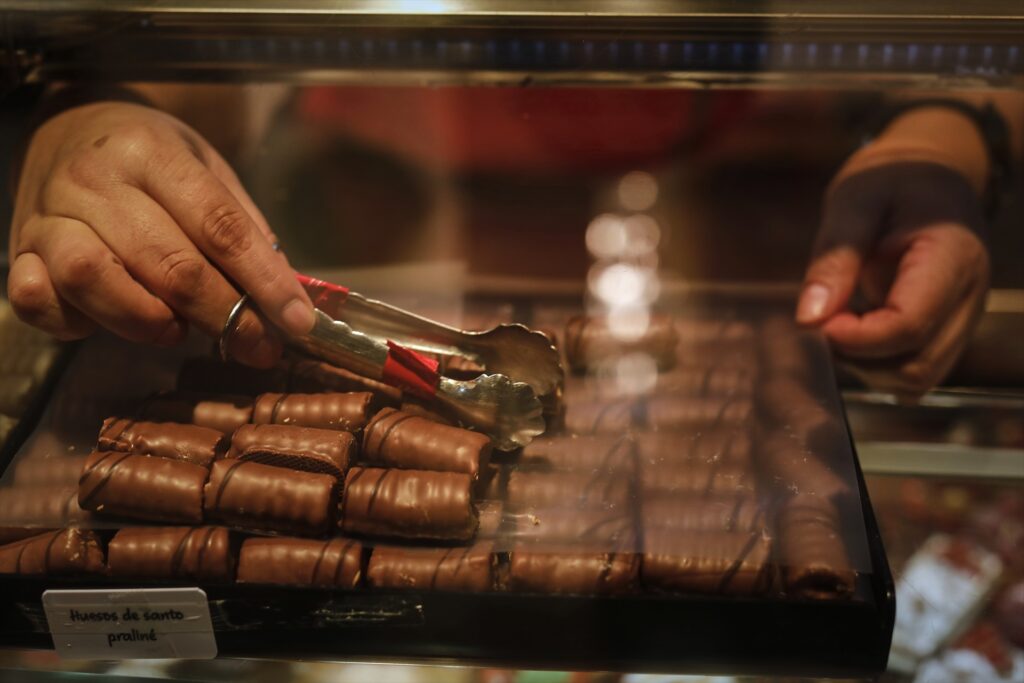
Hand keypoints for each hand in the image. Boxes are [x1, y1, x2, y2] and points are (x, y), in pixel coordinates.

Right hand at [7, 101, 314, 366]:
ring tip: (177, 328)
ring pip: (96, 279)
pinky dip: (75, 321)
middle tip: (258, 345)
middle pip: (169, 263)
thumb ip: (244, 229)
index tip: (298, 320)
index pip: (220, 226)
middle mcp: (95, 179)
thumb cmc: (150, 159)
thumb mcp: (208, 169)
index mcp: (152, 152)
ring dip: (148, 319)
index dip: (265, 281)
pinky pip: (37, 297)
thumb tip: (286, 296)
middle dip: (225, 316)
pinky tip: (107, 322)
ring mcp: (50, 214)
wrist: (67, 126)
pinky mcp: (20, 249)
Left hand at [797, 160, 989, 397]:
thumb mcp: (854, 202)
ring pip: (916, 379)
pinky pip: (914, 370)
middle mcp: (967, 299)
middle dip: (858, 357)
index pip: (909, 326)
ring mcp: (961, 321)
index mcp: (952, 258)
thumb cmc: (892, 180)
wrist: (932, 173)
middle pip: (914, 367)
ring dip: (866, 366)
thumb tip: (808, 320)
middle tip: (824, 319)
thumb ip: (834, 260)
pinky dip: (877, 364)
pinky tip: (855, 328)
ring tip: (839, 321)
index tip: (817, 322)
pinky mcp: (946, 332)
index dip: (856, 337)